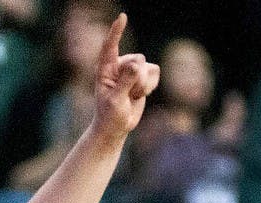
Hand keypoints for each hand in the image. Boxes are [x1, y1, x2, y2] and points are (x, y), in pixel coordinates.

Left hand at [90, 15, 158, 143]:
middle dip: (137, 80)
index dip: (117, 31)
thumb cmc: (111, 115)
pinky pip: (155, 73)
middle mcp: (119, 65)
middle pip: (137, 60)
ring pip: (147, 67)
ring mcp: (132, 69)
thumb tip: (137, 64)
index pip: (110, 46)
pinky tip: (140, 94)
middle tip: (127, 95)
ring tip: (132, 96)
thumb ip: (125, 82)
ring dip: (143, 85)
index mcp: (105, 68)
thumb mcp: (115, 101)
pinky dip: (151, 86)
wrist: (117, 126)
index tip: (123, 17)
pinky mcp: (144, 75)